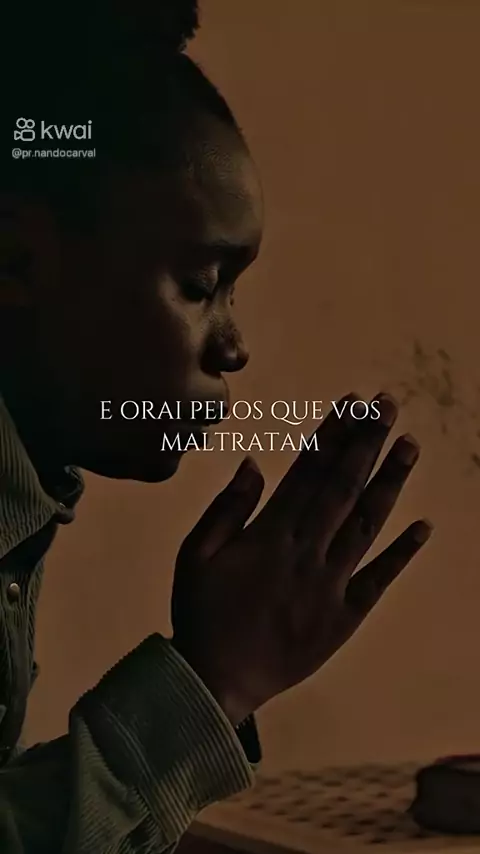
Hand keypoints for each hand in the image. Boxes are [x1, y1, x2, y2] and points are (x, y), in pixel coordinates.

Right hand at [171, 392, 432, 725]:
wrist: (215, 682)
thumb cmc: (201, 615)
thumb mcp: (196, 556)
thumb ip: (227, 509)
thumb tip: (253, 464)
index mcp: (270, 535)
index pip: (308, 472)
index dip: (332, 434)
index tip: (351, 403)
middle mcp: (306, 553)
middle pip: (343, 487)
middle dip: (367, 442)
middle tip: (388, 404)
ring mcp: (330, 585)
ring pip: (366, 525)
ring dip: (390, 483)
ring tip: (410, 445)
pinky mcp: (345, 618)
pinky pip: (378, 581)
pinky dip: (402, 554)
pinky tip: (424, 526)